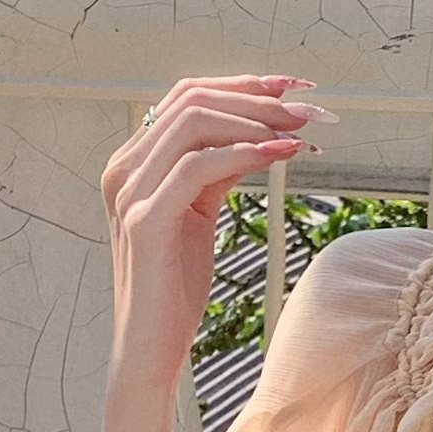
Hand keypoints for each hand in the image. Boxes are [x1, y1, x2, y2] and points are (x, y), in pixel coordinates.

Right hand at [100, 72, 327, 379]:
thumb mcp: (199, 214)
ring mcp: (130, 192)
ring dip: (255, 121)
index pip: (187, 96)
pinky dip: (242, 153)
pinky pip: (196, 167)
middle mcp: (124, 168)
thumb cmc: (175, 287)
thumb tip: (261, 135)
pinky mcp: (144, 220)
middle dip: (257, 99)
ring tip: (300, 133)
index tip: (293, 88)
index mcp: (133, 161)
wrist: (150, 347)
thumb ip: (217, 170)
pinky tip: (278, 155)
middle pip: (192, 99)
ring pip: (194, 123)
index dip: (242, 85)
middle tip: (309, 111)